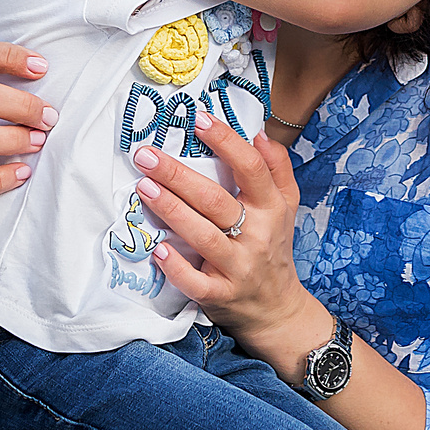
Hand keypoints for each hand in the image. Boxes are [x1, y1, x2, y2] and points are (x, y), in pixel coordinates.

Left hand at [137, 114, 331, 369]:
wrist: (278, 310)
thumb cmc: (273, 248)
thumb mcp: (286, 207)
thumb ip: (276, 168)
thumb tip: (260, 132)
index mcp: (271, 208)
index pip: (250, 169)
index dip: (226, 142)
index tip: (199, 119)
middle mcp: (256, 235)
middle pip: (216, 200)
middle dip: (178, 175)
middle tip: (146, 155)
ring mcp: (238, 267)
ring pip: (203, 236)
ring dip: (171, 211)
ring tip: (143, 186)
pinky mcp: (221, 295)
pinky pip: (196, 282)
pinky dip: (177, 267)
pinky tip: (158, 249)